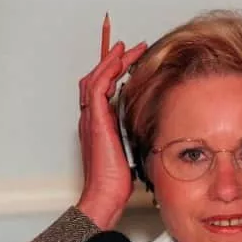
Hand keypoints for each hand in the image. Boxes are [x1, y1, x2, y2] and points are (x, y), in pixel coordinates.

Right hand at [76, 41, 146, 229]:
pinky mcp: (95, 120)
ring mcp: (91, 118)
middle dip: (114, 61)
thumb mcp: (131, 150)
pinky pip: (97, 87)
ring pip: (95, 78)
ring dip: (111, 61)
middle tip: (131, 49)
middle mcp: (91, 118)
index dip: (115, 72)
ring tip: (127, 49)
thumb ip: (134, 133)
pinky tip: (119, 61)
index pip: (103, 89)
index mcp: (99, 124)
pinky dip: (107, 71)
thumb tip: (151, 123)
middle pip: (96, 79)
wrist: (106, 193)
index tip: (132, 61)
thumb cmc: (117, 180)